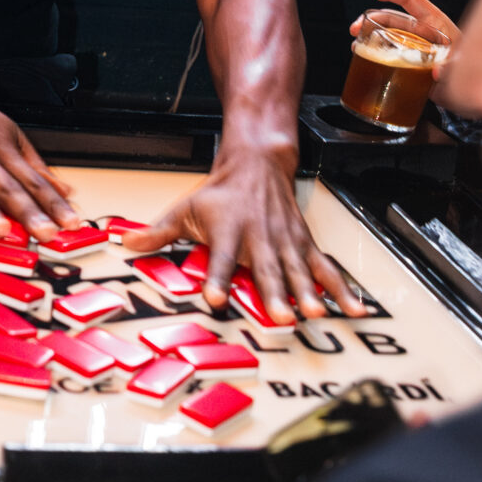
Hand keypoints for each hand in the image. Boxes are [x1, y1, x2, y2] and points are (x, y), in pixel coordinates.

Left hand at [126, 142, 364, 325]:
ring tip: (314, 314)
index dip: (216, 277)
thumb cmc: (221, 192)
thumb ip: (159, 231)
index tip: (214, 297)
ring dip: (308, 293)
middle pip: (266, 269)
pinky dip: (341, 289)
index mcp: (229, 231)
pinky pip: (325, 268)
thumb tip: (127, 243)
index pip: (220, 257)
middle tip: (280, 318)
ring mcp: (286, 242)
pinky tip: (354, 308)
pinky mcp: (304, 244)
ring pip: (298, 270)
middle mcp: (259, 237)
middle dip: (274, 294)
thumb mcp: (185, 208)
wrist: (258, 163)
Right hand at [353, 0, 466, 111]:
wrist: (473, 90)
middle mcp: (423, 32)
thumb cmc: (473, 71)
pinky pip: (390, 55)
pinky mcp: (411, 63)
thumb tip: (437, 72)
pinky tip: (364, 60)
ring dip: (370, 37)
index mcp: (437, 24)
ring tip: (356, 47)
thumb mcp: (464, 68)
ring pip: (388, 35)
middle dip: (372, 19)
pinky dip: (375, 55)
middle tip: (356, 29)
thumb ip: (452, 69)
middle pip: (393, 18)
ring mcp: (415, 47)